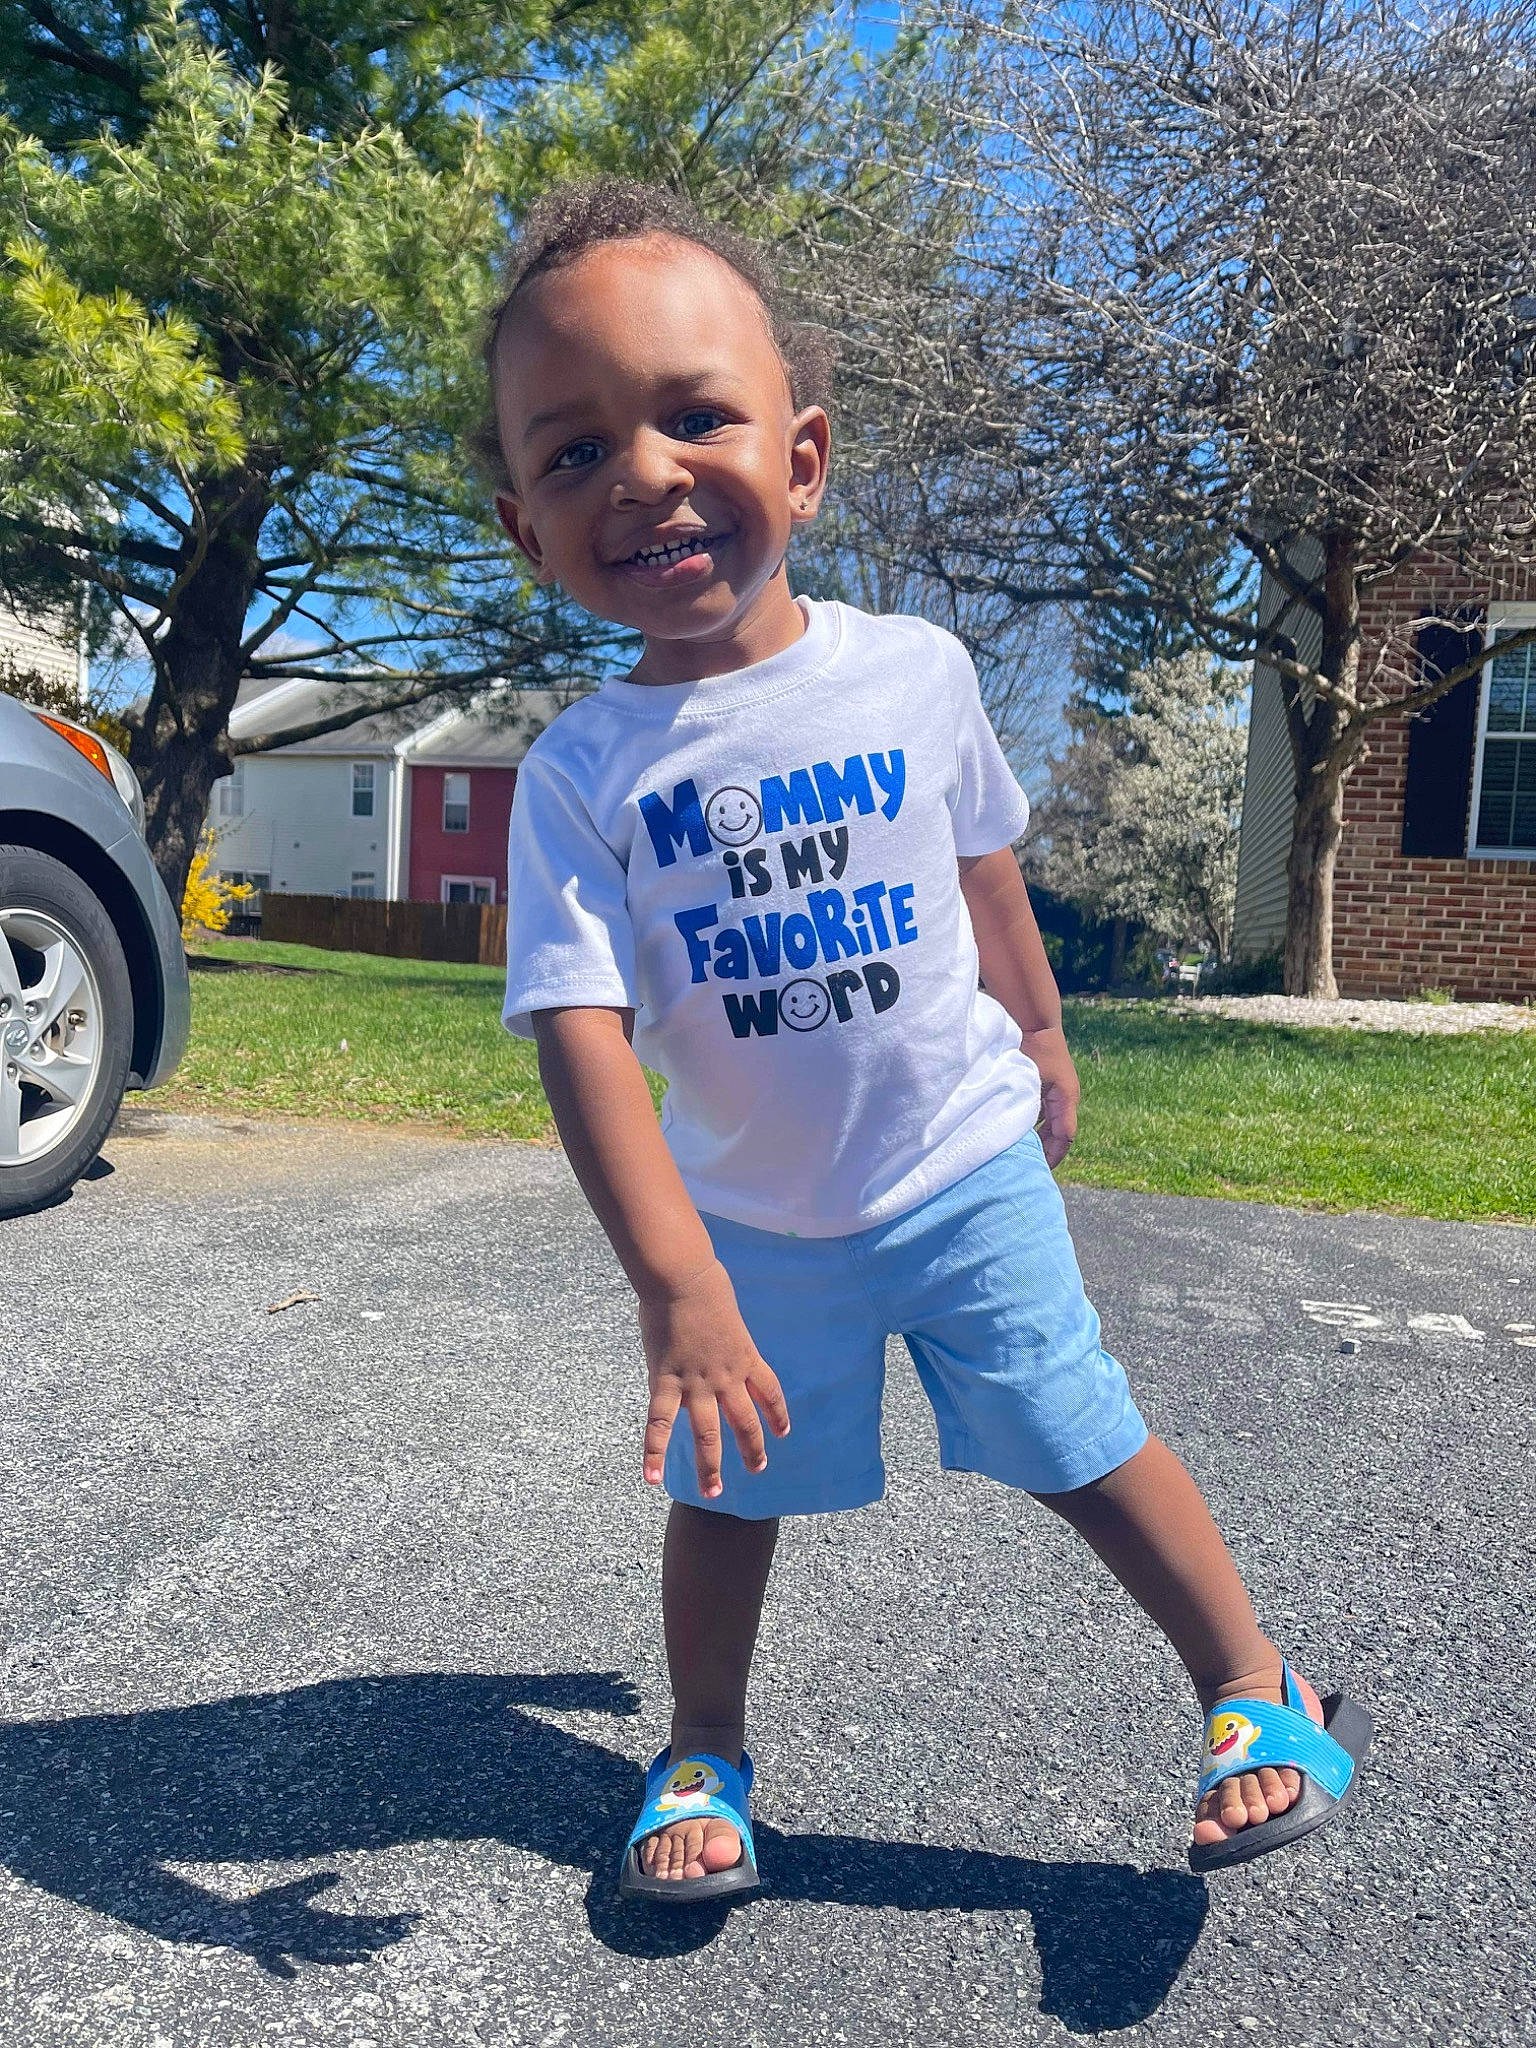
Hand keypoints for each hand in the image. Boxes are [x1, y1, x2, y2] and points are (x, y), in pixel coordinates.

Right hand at [636, 1258, 789, 1499]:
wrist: (683, 1278)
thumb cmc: (703, 1284)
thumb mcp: (726, 1314)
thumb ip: (721, 1337)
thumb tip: (704, 1344)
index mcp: (746, 1356)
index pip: (770, 1392)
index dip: (777, 1414)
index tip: (783, 1432)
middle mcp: (727, 1377)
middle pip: (745, 1421)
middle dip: (753, 1449)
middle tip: (758, 1469)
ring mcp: (698, 1383)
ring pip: (708, 1434)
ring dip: (711, 1466)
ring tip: (714, 1492)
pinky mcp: (667, 1381)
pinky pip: (661, 1423)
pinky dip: (655, 1453)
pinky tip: (653, 1478)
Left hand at [1024, 1023, 1079, 1167]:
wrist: (1035, 1021)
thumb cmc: (1031, 1047)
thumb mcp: (1028, 1079)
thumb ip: (1027, 1107)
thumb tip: (1019, 1135)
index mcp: (1066, 1098)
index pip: (1064, 1137)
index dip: (1053, 1156)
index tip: (1040, 1171)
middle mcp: (1066, 1098)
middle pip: (1058, 1134)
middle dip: (1046, 1152)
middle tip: (1030, 1170)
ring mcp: (1059, 1092)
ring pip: (1051, 1124)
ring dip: (1039, 1139)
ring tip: (1024, 1156)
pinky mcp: (1050, 1087)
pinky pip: (1045, 1113)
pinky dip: (1034, 1125)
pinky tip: (1019, 1134)